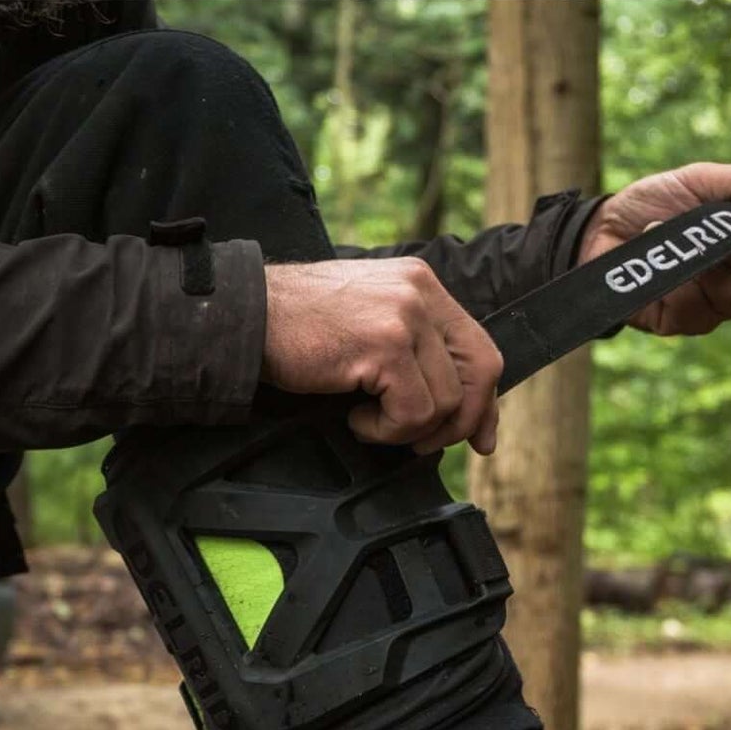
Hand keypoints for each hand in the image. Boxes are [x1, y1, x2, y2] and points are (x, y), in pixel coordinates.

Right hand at [262, 257, 503, 455]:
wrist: (247, 315)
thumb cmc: (296, 326)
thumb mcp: (367, 320)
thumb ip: (411, 347)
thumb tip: (452, 403)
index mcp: (421, 285)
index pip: (480, 348)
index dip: (483, 400)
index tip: (477, 436)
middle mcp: (421, 294)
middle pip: (481, 372)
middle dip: (460, 422)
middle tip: (422, 444)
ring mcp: (406, 317)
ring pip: (446, 401)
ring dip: (407, 428)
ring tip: (366, 419)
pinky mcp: (385, 345)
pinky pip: (412, 412)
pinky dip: (385, 430)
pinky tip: (354, 418)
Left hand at [581, 162, 730, 335]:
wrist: (602, 228)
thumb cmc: (658, 201)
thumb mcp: (704, 178)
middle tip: (726, 238)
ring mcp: (716, 300)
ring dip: (708, 266)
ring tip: (680, 245)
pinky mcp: (685, 321)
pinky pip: (700, 312)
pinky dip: (679, 285)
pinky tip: (663, 266)